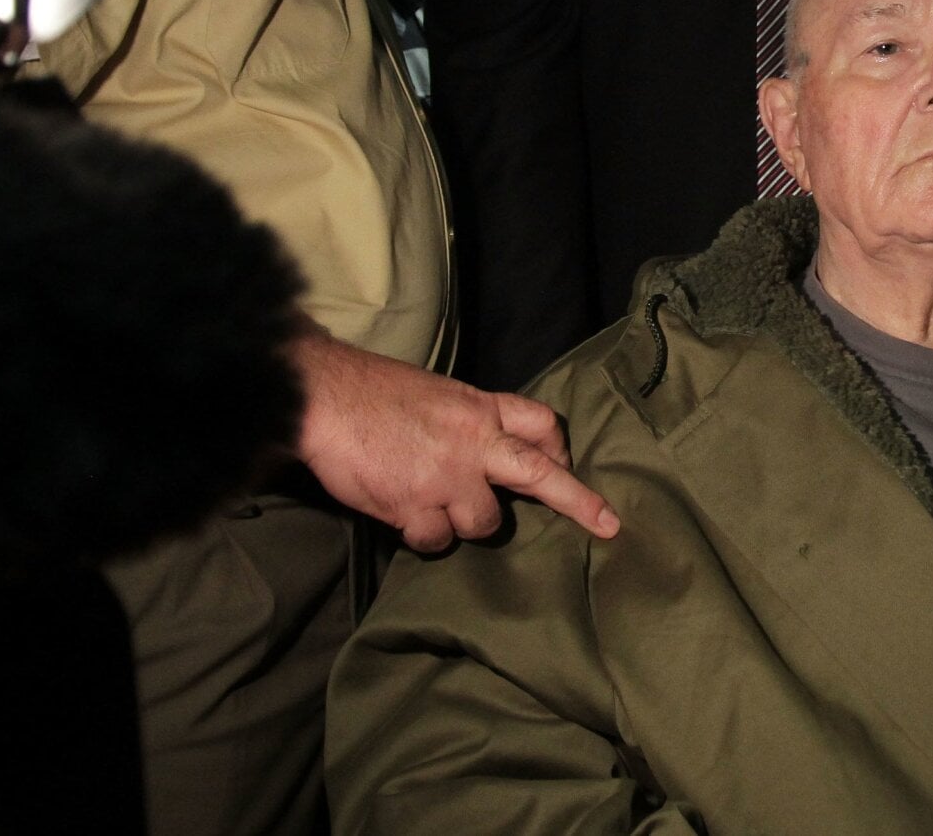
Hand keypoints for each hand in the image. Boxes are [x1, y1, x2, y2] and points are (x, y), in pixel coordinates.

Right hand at [289, 325, 619, 550]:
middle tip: (608, 524)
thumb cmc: (372, 392)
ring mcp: (448, 477)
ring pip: (482, 524)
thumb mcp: (435, 394)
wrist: (324, 397)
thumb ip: (466, 425)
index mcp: (479, 408)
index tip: (566, 465)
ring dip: (460, 521)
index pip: (540, 424)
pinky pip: (436, 540)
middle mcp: (473, 443)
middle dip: (577, 501)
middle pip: (538, 475)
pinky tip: (400, 512)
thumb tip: (483, 456)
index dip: (559, 448)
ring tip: (426, 500)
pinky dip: (421, 534)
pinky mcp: (416, 506)